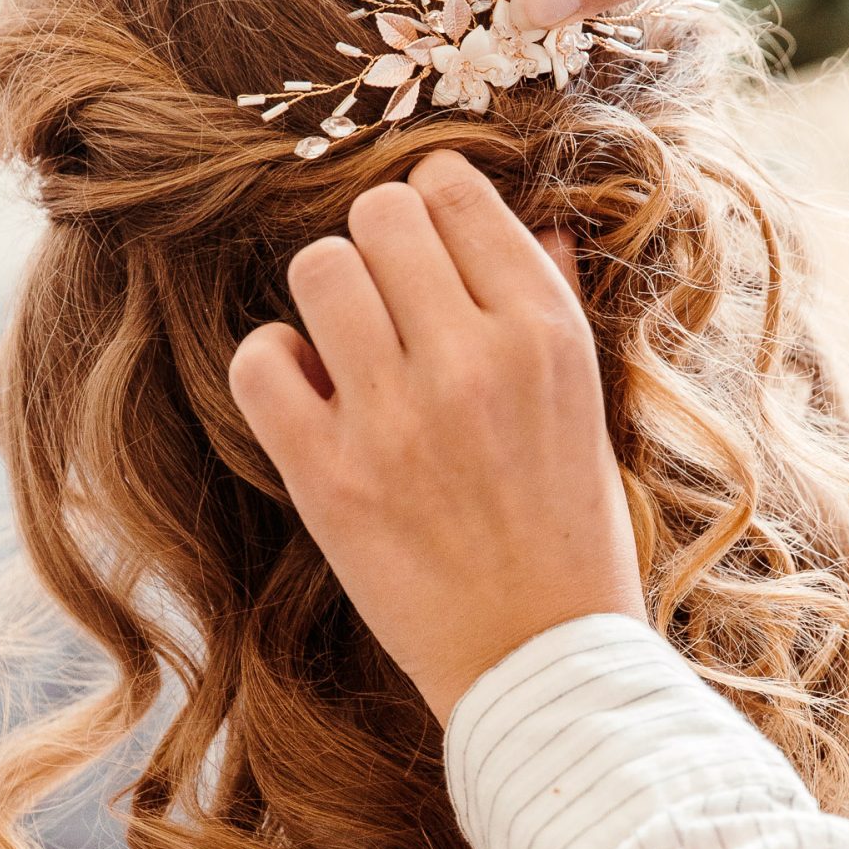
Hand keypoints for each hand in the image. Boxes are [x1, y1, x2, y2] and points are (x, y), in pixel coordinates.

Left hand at [228, 153, 645, 725]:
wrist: (540, 659)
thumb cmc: (571, 532)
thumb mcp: (588, 406)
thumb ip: (553, 303)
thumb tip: (535, 222)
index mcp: (544, 333)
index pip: (452, 189)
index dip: (430, 206)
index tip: (430, 250)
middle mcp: (471, 359)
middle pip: (378, 215)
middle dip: (377, 248)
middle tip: (389, 305)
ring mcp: (395, 416)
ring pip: (318, 269)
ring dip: (327, 302)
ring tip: (352, 354)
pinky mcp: (328, 476)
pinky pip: (260, 360)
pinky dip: (274, 369)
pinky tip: (311, 400)